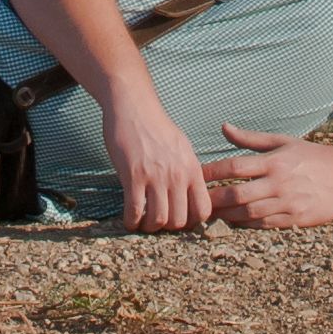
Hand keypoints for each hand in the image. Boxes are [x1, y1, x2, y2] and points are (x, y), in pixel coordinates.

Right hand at [104, 86, 215, 232]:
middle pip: (179, 220)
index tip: (179, 218)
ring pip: (158, 220)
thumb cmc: (156, 126)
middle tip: (158, 221)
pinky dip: (131, 221)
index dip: (192, 221)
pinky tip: (129, 219)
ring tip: (143, 223)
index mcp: (192, 169)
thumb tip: (191, 194)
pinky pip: (135, 210)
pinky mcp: (134, 175)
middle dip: (168, 227)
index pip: (203, 210)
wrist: (134, 106)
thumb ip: (188, 171)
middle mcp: (177, 175)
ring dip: (149, 227)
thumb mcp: (182, 147)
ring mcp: (155, 176)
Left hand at [205, 124, 332, 230]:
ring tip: (210, 214)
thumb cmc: (311, 156)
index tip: (196, 174)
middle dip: (215, 199)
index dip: (213, 171)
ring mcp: (287, 203)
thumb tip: (224, 127)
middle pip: (239, 194)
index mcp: (274, 161)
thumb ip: (251, 139)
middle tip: (197, 201)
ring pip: (249, 213)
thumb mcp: (283, 141)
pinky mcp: (295, 220)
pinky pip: (264, 225)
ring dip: (227, 215)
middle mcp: (279, 183)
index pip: (236, 166)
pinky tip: (234, 221)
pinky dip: (246, 224)